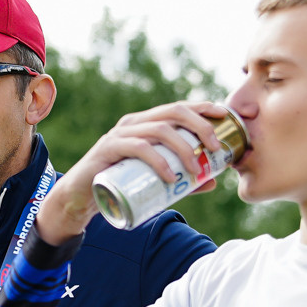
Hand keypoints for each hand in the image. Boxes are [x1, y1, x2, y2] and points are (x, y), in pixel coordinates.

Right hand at [35, 101, 230, 244]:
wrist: (80, 198)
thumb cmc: (120, 185)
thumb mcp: (157, 182)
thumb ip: (184, 180)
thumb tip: (214, 179)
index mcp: (146, 124)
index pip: (179, 108)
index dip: (203, 108)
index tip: (226, 116)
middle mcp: (134, 123)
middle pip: (173, 112)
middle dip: (200, 126)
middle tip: (217, 148)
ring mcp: (120, 134)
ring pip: (158, 130)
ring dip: (183, 148)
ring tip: (196, 169)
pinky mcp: (108, 150)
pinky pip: (138, 149)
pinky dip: (158, 161)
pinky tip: (171, 176)